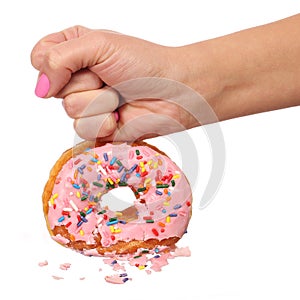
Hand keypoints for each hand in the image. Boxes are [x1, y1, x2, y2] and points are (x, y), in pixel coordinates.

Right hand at [31, 26, 201, 140]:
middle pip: (54, 88)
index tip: (81, 63)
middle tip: (111, 79)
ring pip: (70, 111)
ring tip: (119, 97)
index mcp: (76, 53)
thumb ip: (60, 58)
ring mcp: (89, 105)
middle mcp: (79, 80)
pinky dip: (104, 122)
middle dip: (86, 84)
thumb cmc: (144, 63)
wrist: (174, 92)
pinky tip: (120, 116)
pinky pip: (83, 130)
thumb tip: (40, 89)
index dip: (54, 64)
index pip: (41, 58)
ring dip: (98, 103)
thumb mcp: (99, 45)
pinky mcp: (100, 127)